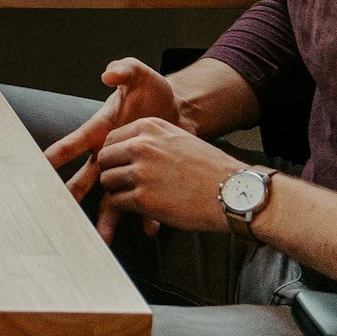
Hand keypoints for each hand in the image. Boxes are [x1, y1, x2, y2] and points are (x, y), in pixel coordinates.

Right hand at [42, 57, 181, 214]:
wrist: (179, 108)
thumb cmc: (152, 91)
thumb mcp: (139, 75)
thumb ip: (124, 70)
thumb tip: (110, 74)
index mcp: (101, 129)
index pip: (73, 143)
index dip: (57, 154)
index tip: (41, 166)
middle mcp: (108, 152)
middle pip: (86, 177)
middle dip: (73, 193)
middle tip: (62, 210)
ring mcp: (126, 167)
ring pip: (111, 196)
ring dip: (107, 216)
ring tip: (101, 237)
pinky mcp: (146, 177)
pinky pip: (143, 199)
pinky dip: (146, 214)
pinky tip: (148, 227)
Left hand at [95, 117, 244, 238]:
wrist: (232, 192)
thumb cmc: (210, 168)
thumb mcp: (179, 138)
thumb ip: (151, 138)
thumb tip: (126, 148)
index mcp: (149, 127)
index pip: (110, 139)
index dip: (113, 156)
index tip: (119, 166)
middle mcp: (141, 145)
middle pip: (104, 159)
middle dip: (112, 172)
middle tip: (124, 184)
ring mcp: (140, 171)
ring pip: (107, 181)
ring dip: (117, 191)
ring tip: (136, 196)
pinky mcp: (143, 198)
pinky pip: (117, 202)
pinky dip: (126, 207)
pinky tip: (142, 208)